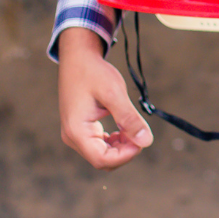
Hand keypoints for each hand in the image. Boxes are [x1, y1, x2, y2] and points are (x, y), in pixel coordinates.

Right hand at [57, 27, 152, 168]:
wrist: (78, 58)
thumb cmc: (93, 73)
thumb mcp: (114, 94)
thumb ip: (129, 119)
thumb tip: (146, 142)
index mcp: (76, 131)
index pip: (102, 159)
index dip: (125, 155)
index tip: (142, 140)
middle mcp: (72, 137)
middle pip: (102, 160)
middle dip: (125, 151)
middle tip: (141, 132)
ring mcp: (75, 134)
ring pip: (102, 154)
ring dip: (121, 146)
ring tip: (134, 128)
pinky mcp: (81, 129)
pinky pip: (99, 145)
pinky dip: (115, 141)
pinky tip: (125, 128)